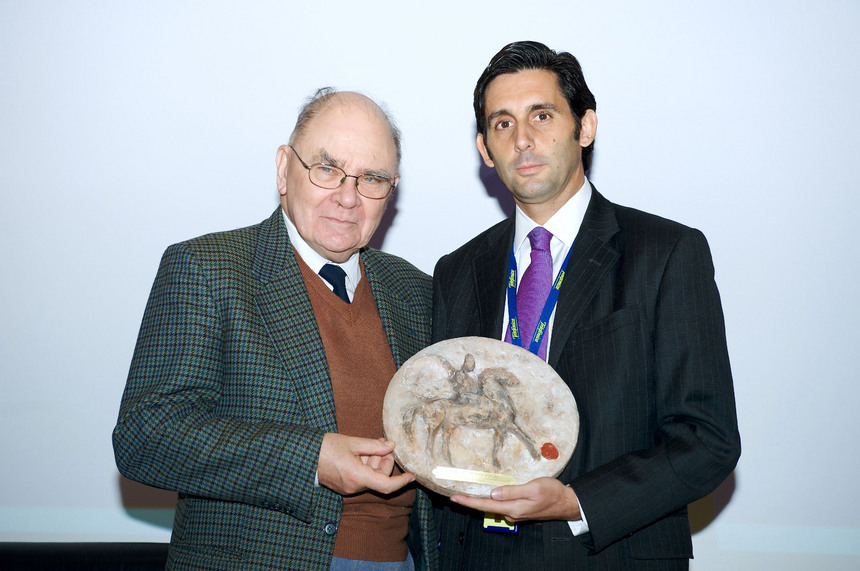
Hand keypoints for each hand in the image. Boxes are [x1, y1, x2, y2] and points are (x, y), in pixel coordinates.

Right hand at [317, 433, 413, 495]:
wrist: (302, 456)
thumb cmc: (325, 447)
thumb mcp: (352, 442)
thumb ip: (374, 446)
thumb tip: (392, 446)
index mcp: (357, 477)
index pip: (387, 485)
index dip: (402, 481)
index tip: (412, 475)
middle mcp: (354, 487)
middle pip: (379, 478)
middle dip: (385, 461)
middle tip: (384, 444)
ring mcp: (348, 489)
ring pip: (370, 477)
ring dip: (375, 462)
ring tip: (374, 444)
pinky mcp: (343, 486)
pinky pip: (361, 478)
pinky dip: (365, 466)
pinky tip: (363, 452)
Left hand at [449, 477, 580, 522]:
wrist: (566, 503)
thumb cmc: (552, 493)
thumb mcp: (533, 487)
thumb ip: (512, 491)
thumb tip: (493, 494)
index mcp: (513, 508)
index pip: (485, 505)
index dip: (468, 502)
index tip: (454, 498)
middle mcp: (512, 512)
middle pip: (486, 506)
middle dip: (470, 500)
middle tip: (455, 493)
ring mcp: (515, 512)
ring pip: (494, 505)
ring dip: (482, 498)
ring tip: (469, 490)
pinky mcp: (519, 509)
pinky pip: (502, 504)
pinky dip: (493, 498)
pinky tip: (490, 491)